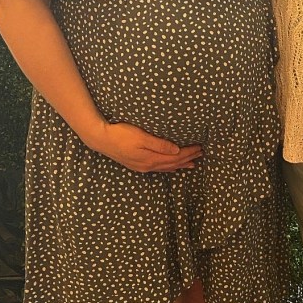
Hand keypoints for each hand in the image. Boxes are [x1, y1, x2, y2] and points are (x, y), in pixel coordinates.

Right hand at [87, 121, 202, 172]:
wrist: (101, 139)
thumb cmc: (121, 134)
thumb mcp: (141, 137)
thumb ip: (160, 144)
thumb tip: (177, 150)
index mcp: (151, 158)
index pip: (175, 157)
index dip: (189, 153)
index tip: (200, 147)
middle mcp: (149, 165)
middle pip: (173, 164)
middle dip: (188, 158)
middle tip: (201, 154)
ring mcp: (143, 167)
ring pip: (167, 168)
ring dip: (180, 165)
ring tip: (192, 163)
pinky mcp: (138, 165)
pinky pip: (159, 168)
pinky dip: (169, 167)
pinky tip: (172, 167)